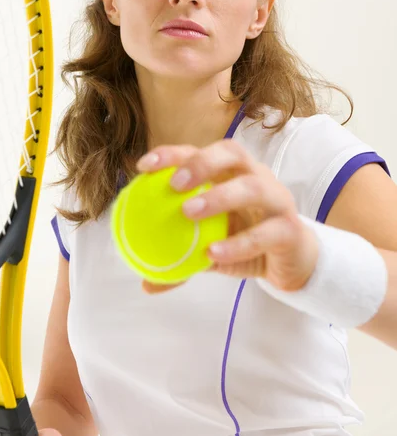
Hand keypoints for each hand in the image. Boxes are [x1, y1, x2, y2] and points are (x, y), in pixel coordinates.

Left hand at [136, 139, 318, 293]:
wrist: (292, 264)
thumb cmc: (247, 243)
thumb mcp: (210, 249)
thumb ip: (180, 259)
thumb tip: (145, 283)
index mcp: (232, 173)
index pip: (200, 152)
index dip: (173, 154)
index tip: (143, 167)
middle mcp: (256, 177)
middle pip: (232, 153)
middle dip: (201, 163)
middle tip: (174, 185)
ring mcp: (276, 200)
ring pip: (253, 187)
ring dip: (219, 196)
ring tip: (189, 213)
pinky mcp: (290, 229)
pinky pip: (266, 233)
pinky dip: (239, 243)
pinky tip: (213, 253)